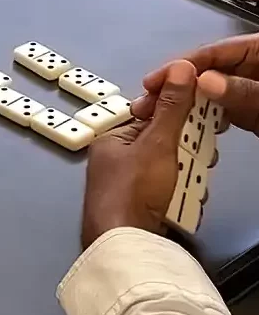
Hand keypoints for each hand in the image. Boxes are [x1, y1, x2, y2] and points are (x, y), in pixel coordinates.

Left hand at [82, 61, 196, 248]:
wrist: (127, 246)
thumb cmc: (133, 192)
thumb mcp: (158, 142)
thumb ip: (173, 107)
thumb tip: (182, 68)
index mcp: (112, 140)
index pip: (152, 115)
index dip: (180, 116)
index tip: (202, 120)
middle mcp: (117, 162)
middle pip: (167, 144)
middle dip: (188, 154)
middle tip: (194, 160)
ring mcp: (130, 188)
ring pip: (175, 170)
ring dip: (188, 178)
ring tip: (186, 187)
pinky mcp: (144, 209)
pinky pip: (173, 194)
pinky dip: (182, 199)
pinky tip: (183, 205)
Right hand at [133, 33, 258, 135]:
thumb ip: (242, 90)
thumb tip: (204, 81)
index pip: (213, 52)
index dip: (180, 66)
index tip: (153, 81)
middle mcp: (250, 68)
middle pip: (204, 72)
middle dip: (174, 87)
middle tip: (147, 102)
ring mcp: (247, 89)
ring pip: (207, 93)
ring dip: (182, 105)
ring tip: (156, 116)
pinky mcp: (248, 111)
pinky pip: (218, 111)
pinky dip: (199, 118)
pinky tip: (182, 127)